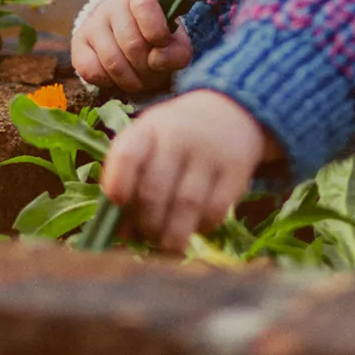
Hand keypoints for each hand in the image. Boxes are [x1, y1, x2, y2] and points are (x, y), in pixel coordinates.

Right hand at [70, 0, 192, 92]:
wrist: (127, 34)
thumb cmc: (154, 37)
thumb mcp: (174, 40)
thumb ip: (178, 51)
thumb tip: (156, 60)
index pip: (145, 6)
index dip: (157, 31)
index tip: (162, 43)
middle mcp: (112, 6)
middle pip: (132, 45)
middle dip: (147, 68)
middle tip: (152, 71)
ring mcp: (92, 24)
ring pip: (112, 62)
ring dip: (131, 80)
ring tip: (139, 78)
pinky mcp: (78, 44)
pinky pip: (91, 72)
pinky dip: (109, 82)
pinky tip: (118, 77)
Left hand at [101, 90, 266, 252]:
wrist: (228, 111)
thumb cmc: (176, 138)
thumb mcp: (149, 142)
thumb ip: (130, 180)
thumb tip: (121, 234)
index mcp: (148, 129)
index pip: (127, 155)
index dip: (118, 183)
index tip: (118, 203)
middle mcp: (178, 136)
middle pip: (154, 189)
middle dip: (147, 222)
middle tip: (147, 234)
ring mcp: (209, 151)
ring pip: (186, 203)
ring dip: (173, 233)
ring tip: (167, 243)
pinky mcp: (237, 168)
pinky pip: (217, 208)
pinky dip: (203, 226)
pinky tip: (196, 228)